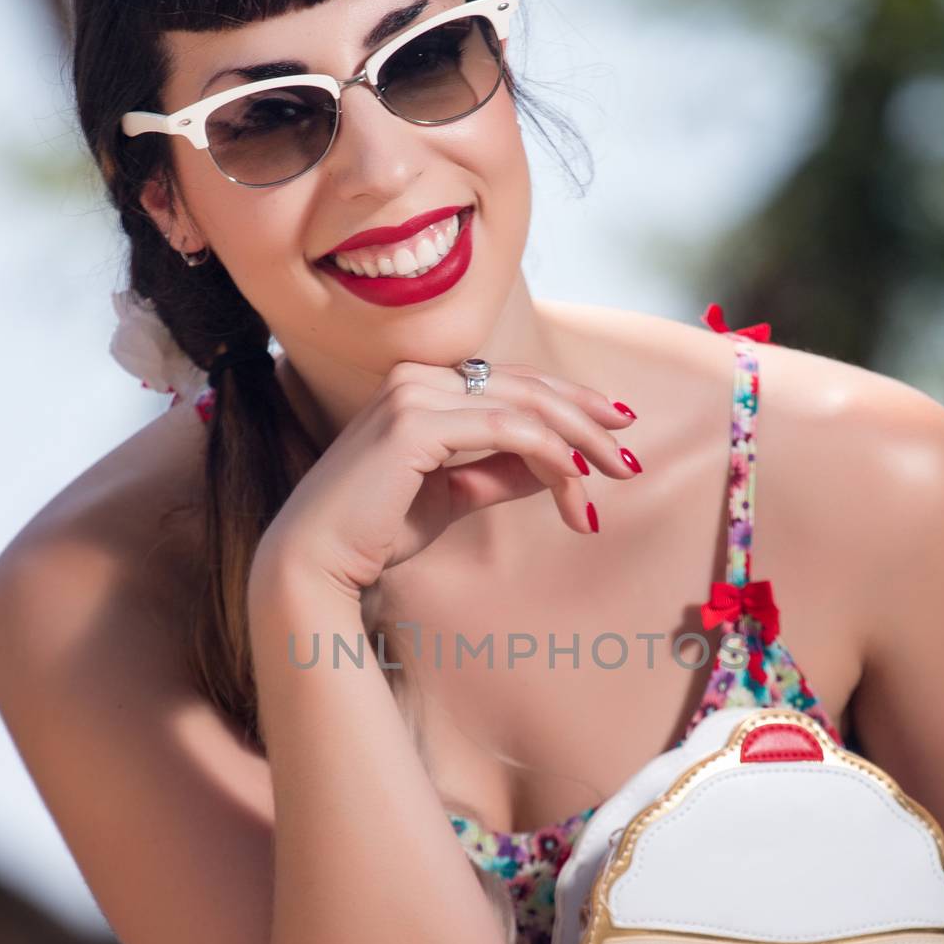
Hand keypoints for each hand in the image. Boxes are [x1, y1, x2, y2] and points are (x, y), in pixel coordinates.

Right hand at [249, 357, 639, 601]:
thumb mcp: (452, 495)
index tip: (614, 433)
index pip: (511, 385)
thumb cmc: (374, 534)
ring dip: (578, 445)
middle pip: (527, 388)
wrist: (313, 565)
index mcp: (420, 387)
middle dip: (587, 421)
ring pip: (525, 407)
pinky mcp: (417, 422)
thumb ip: (498, 471)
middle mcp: (417, 378)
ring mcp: (414, 393)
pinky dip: (551, 455)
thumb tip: (556, 464)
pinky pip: (509, 431)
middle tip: (630, 458)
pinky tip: (576, 482)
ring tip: (613, 479)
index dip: (569, 405)